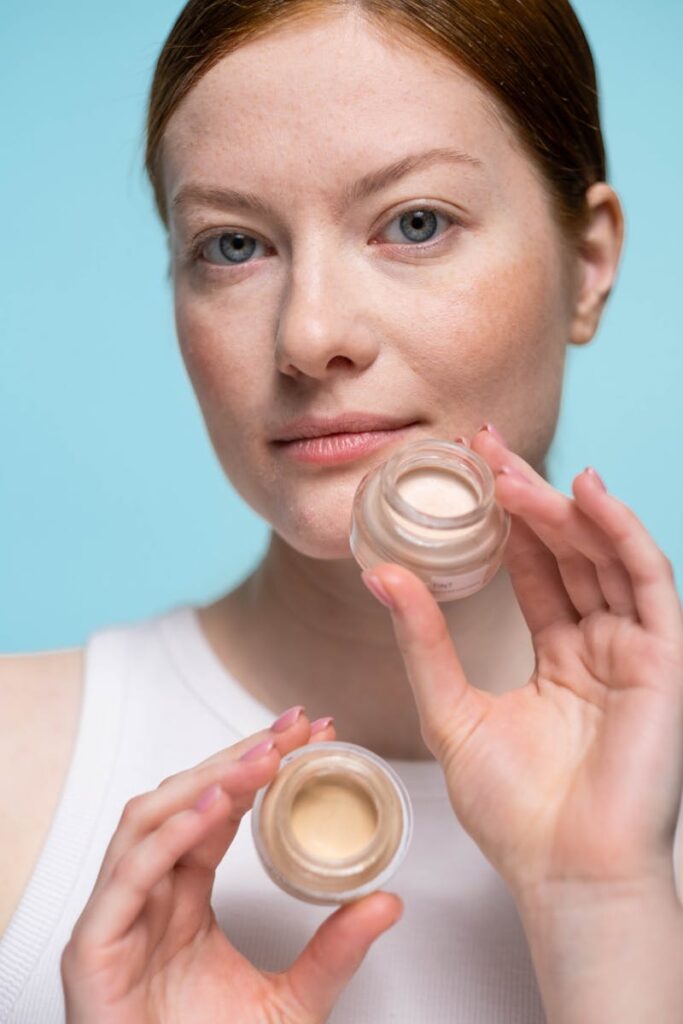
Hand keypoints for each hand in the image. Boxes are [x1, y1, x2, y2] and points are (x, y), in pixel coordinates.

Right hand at [61, 710, 401, 1023]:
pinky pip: (129, 875)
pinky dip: (168, 836)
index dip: (258, 769)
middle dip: (238, 757)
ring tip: (260, 761)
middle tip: (293, 729)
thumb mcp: (291, 1001)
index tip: (307, 737)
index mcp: (183, 897)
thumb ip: (334, 951)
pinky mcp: (94, 947)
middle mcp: (148, 894)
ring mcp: (118, 916)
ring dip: (207, 782)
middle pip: (184, 800)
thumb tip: (387, 902)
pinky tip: (210, 810)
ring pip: (150, 820)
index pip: (216, 811)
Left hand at [362, 426, 682, 900]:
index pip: (535, 571)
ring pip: (603, 556)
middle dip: (526, 497)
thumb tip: (381, 571)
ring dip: (561, 507)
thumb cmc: (516, 812)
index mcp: (560, 659)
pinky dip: (621, 532)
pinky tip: (586, 494)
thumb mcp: (451, 711)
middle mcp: (600, 647)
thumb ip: (424, 640)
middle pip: (568, 553)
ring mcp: (635, 651)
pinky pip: (649, 581)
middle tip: (482, 449)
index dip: (504, 522)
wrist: (565, 875)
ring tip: (511, 470)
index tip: (465, 476)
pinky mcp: (664, 661)